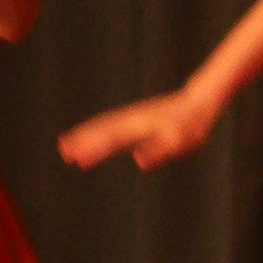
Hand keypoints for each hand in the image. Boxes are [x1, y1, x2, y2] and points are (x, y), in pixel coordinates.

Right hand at [60, 90, 217, 171]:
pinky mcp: (135, 120)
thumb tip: (139, 161)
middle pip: (102, 130)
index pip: (112, 139)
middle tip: (63, 152)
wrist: (199, 101)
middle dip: (83, 141)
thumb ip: (160, 150)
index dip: (94, 149)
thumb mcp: (180, 139)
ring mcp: (132, 118)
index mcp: (141, 125)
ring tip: (65, 146)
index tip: (77, 158)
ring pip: (103, 126)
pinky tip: (88, 139)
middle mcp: (132, 119)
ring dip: (84, 135)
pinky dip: (96, 131)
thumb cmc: (192, 124)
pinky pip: (110, 125)